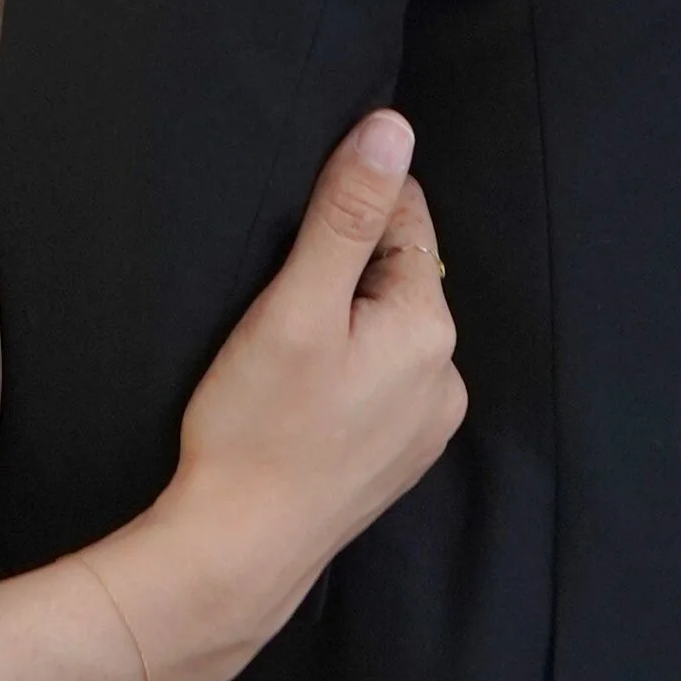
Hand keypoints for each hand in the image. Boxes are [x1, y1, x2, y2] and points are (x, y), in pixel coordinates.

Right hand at [89, 112, 464, 680]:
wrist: (235, 553)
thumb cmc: (257, 426)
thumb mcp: (295, 303)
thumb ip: (346, 212)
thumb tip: (392, 127)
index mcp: (429, 330)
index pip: (403, 216)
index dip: (344, 209)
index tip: (294, 234)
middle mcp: (445, 379)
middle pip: (396, 272)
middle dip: (342, 265)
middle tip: (278, 297)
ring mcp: (424, 427)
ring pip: (385, 327)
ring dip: (343, 317)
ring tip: (283, 345)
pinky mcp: (395, 460)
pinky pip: (379, 379)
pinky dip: (344, 367)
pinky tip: (299, 389)